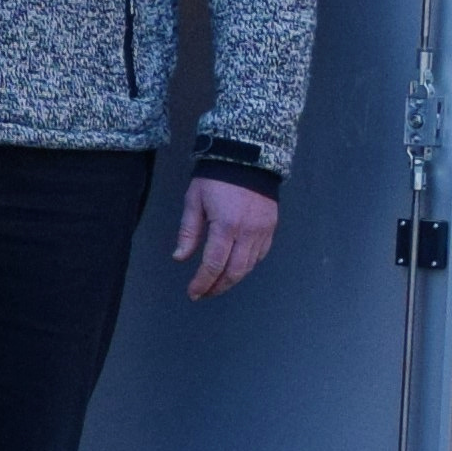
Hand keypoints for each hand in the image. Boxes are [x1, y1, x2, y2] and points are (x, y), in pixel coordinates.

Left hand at [175, 174, 277, 298]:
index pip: (213, 265)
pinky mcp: (271, 228)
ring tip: (217, 284)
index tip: (193, 293)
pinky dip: (247, 265)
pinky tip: (235, 267)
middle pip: (234, 272)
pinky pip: (260, 255)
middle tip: (204, 293)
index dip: (202, 283)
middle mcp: (247, 233)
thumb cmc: (216, 177)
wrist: (248, 157)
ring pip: (248, 266)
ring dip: (232, 280)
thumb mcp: (194, 200)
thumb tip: (180, 257)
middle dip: (217, 287)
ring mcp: (262, 231)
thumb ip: (188, 232)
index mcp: (225, 226)